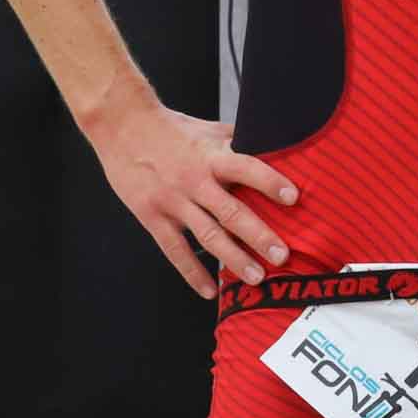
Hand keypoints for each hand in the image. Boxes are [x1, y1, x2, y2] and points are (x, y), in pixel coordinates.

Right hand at [85, 94, 299, 299]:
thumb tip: (275, 144)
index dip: (270, 182)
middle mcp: (195, 181)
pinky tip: (210, 291)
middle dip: (259, 236)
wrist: (123, 127)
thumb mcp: (210, 129)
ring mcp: (173, 201)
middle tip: (283, 256)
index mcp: (212, 157)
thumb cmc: (173, 128)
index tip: (294, 198)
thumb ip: (240, 142)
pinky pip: (175, 250)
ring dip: (233, 259)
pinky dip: (192, 273)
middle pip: (231, 211)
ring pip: (208, 235)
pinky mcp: (152, 217)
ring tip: (257, 278)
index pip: (247, 168)